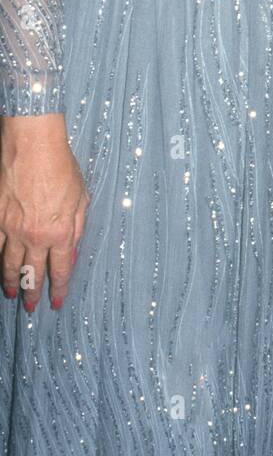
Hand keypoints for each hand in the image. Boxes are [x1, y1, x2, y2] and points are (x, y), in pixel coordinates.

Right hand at [0, 113, 87, 312]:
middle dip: (32, 293)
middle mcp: (34, 236)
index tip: (56, 303)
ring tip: (10, 294)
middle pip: (31, 272)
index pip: (60, 269)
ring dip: (10, 282)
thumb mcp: (81, 197)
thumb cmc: (61, 167)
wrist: (33, 147)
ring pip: (8, 263)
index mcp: (60, 232)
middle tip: (31, 307)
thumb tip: (71, 252)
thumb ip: (76, 227)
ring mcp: (11, 228)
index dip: (58, 289)